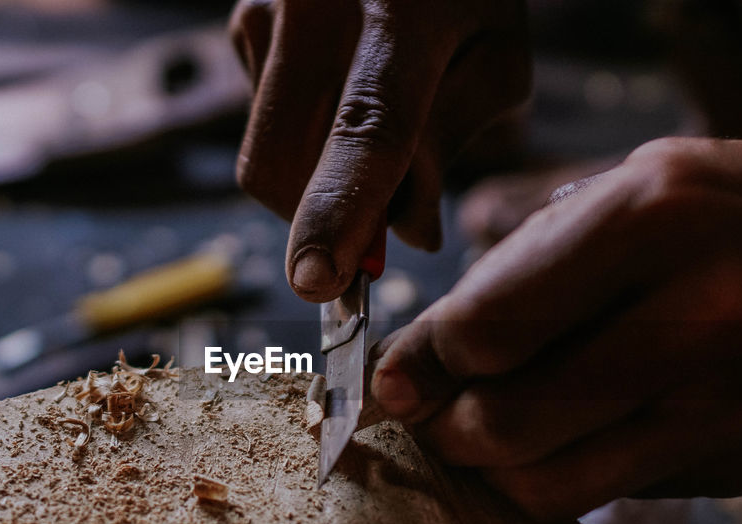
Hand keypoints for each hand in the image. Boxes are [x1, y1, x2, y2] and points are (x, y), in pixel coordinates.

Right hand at [229, 0, 530, 300]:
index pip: (366, 128)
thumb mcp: (497, 59)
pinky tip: (341, 90)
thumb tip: (401, 235)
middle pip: (283, 165)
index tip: (317, 278)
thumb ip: (452, 146)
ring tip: (369, 125)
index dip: (339, 210)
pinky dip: (303, 140)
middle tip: (377, 223)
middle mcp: (317, 6)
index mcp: (404, 14)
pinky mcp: (243, 22)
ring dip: (315, 180)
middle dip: (319, 222)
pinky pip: (261, 122)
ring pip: (266, 155)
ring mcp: (267, 11)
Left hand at [370, 137, 741, 519]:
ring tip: (484, 433)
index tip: (397, 376)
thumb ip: (519, 271)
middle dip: (444, 428)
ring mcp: (728, 407)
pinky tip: (562, 439)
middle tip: (430, 414)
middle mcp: (704, 318)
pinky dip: (558, 478)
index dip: (422, 362)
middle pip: (508, 421)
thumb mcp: (630, 191)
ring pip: (547, 485)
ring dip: (490, 469)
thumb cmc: (731, 216)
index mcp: (660, 217)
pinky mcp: (737, 468)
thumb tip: (412, 367)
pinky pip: (605, 496)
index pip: (491, 325)